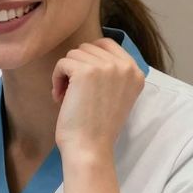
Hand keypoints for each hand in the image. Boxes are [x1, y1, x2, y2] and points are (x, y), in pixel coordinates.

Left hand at [51, 37, 144, 160]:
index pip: (108, 44)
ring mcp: (106, 67)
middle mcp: (125, 66)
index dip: (89, 58)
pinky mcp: (85, 71)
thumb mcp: (117, 95)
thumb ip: (112, 74)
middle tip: (74, 92)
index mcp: (136, 72)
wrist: (91, 148)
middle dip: (76, 67)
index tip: (82, 80)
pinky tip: (60, 98)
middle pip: (88, 48)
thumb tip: (88, 53)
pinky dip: (56, 80)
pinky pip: (62, 63)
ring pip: (74, 54)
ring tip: (67, 97)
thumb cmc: (98, 127)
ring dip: (65, 74)